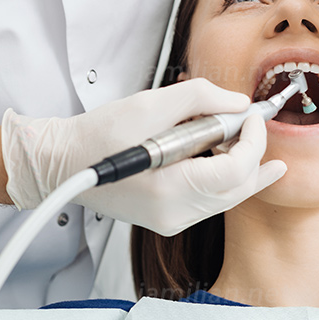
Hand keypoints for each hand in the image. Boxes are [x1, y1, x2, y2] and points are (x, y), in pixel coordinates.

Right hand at [0, 79, 286, 235]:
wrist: (63, 162)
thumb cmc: (96, 136)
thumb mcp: (150, 104)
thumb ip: (200, 98)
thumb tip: (238, 103)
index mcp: (168, 189)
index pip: (235, 170)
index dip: (253, 140)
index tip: (252, 115)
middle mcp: (173, 214)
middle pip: (238, 188)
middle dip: (253, 153)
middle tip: (255, 124)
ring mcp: (171, 221)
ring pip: (228, 197)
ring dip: (239, 164)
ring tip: (238, 134)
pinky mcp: (168, 218)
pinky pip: (210, 200)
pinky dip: (221, 176)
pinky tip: (220, 153)